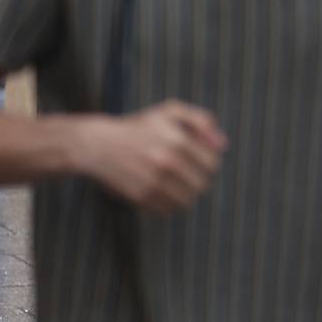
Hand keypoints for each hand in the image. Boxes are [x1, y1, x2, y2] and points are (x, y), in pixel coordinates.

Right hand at [73, 100, 226, 213]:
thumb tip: (223, 144)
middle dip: (199, 180)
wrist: (98, 144)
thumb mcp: (170, 111)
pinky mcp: (141, 196)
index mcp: (178, 139)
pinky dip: (169, 204)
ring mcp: (154, 181)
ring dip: (186, 195)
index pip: (212, 163)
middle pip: (202, 184)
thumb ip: (202, 121)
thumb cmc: (139, 126)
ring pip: (188, 200)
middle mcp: (167, 161)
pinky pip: (168, 209)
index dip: (208, 163)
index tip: (198, 160)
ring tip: (175, 184)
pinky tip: (160, 191)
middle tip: (187, 173)